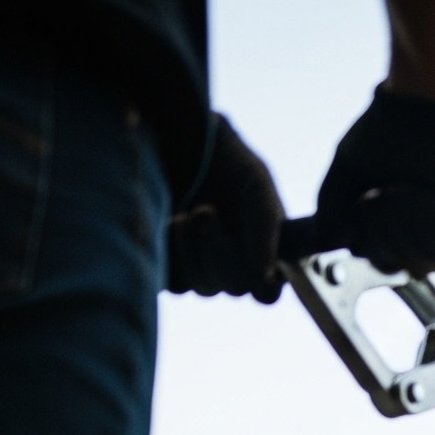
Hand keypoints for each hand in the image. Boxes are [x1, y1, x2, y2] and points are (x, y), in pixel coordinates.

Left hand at [165, 116, 284, 302]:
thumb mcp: (256, 185)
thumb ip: (267, 226)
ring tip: (184, 214)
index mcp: (266, 255)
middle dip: (218, 251)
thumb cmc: (228, 161)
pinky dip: (169, 255)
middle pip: (233, 289)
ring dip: (192, 251)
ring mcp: (203, 268)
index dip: (258, 280)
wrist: (182, 141)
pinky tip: (168, 223)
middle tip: (206, 210)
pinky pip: (171, 282)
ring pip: (203, 287)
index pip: (267, 293)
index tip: (246, 253)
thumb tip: (266, 272)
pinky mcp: (170, 265)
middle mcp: (237, 269)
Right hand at [311, 85, 434, 275]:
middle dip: (389, 236)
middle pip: (415, 266)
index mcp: (412, 225)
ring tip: (403, 190)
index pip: (395, 262)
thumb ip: (333, 206)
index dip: (375, 246)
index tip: (363, 212)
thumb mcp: (351, 172)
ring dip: (410, 225)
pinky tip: (424, 194)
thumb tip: (327, 238)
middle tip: (381, 199)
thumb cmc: (389, 127)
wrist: (425, 94)